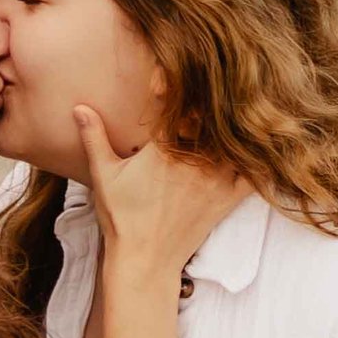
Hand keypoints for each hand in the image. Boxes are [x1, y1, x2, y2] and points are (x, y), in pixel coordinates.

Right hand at [75, 102, 242, 288]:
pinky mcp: (227, 198)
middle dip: (211, 99)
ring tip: (235, 108)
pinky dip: (258, 158)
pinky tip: (258, 145)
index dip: (176, 85)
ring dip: (235, 124)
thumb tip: (79, 107)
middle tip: (210, 84)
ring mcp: (214, 179)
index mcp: (163, 150)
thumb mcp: (104, 175)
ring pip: (236, 138)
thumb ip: (94, 137)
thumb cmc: (122, 218)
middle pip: (213, 115)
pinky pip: (253, 173)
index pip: (177, 102)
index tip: (170, 77)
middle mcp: (193, 160)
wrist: (145, 261)